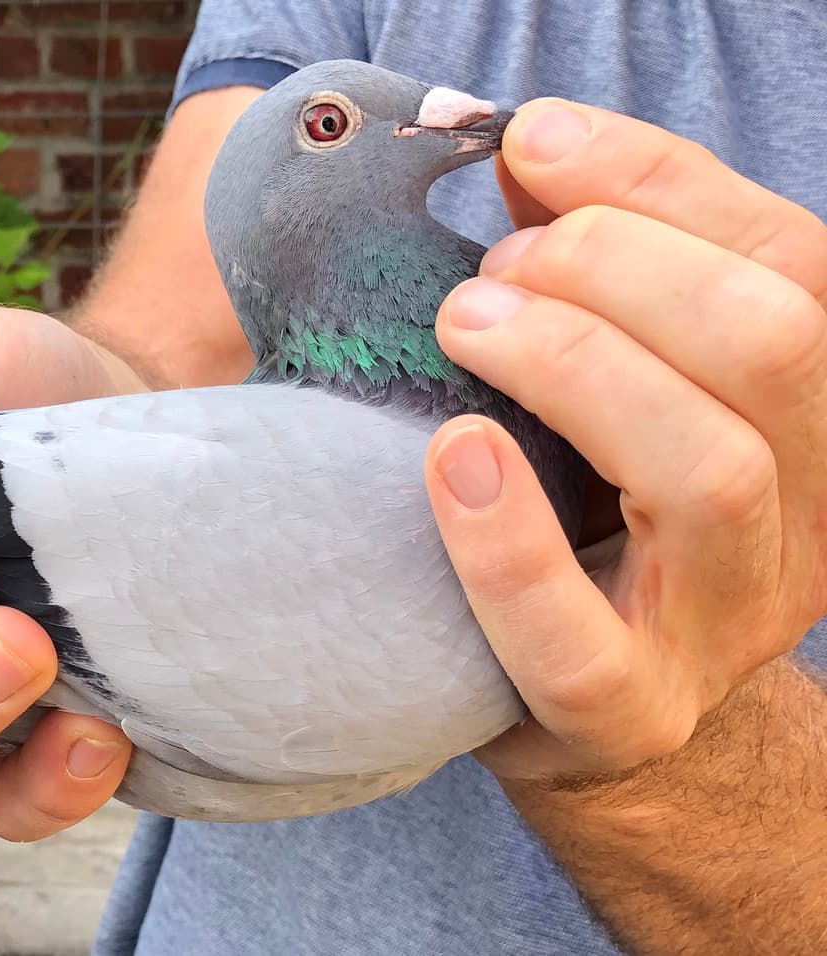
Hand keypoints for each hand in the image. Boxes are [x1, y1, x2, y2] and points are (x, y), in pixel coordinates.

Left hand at [424, 99, 826, 782]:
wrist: (594, 710)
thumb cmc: (592, 515)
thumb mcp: (617, 384)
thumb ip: (597, 274)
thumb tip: (531, 151)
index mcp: (814, 413)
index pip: (792, 263)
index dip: (661, 183)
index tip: (532, 143)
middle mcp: (805, 513)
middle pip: (774, 348)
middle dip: (621, 270)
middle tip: (496, 266)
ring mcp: (723, 623)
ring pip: (712, 474)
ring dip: (577, 368)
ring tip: (465, 322)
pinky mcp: (624, 711)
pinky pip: (579, 641)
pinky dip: (508, 544)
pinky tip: (451, 456)